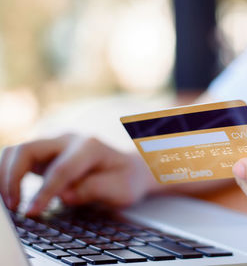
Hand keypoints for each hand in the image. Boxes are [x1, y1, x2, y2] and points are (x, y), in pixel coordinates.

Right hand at [0, 134, 154, 215]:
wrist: (129, 169)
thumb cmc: (126, 179)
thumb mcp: (121, 189)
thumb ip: (93, 189)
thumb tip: (63, 195)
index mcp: (90, 146)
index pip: (60, 169)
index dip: (43, 192)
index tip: (31, 212)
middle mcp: (69, 140)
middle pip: (28, 149)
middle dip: (13, 177)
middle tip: (14, 206)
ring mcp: (55, 144)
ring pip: (18, 151)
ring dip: (6, 174)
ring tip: (9, 201)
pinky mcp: (47, 154)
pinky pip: (19, 158)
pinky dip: (9, 173)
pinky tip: (11, 193)